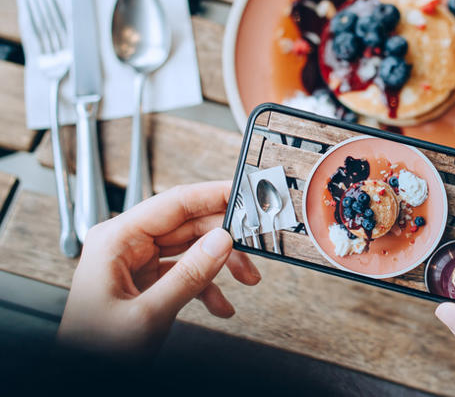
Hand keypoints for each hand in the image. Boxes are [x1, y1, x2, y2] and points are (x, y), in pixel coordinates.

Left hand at [57, 181, 260, 360]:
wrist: (84, 376)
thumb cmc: (95, 349)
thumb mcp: (148, 315)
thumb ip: (188, 276)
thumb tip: (220, 242)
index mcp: (115, 240)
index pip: (173, 203)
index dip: (212, 195)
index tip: (242, 193)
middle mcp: (125, 245)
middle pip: (188, 225)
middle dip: (224, 239)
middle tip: (254, 247)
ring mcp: (136, 263)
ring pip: (192, 248)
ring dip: (221, 264)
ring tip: (247, 278)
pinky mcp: (146, 282)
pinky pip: (185, 272)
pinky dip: (207, 287)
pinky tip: (221, 305)